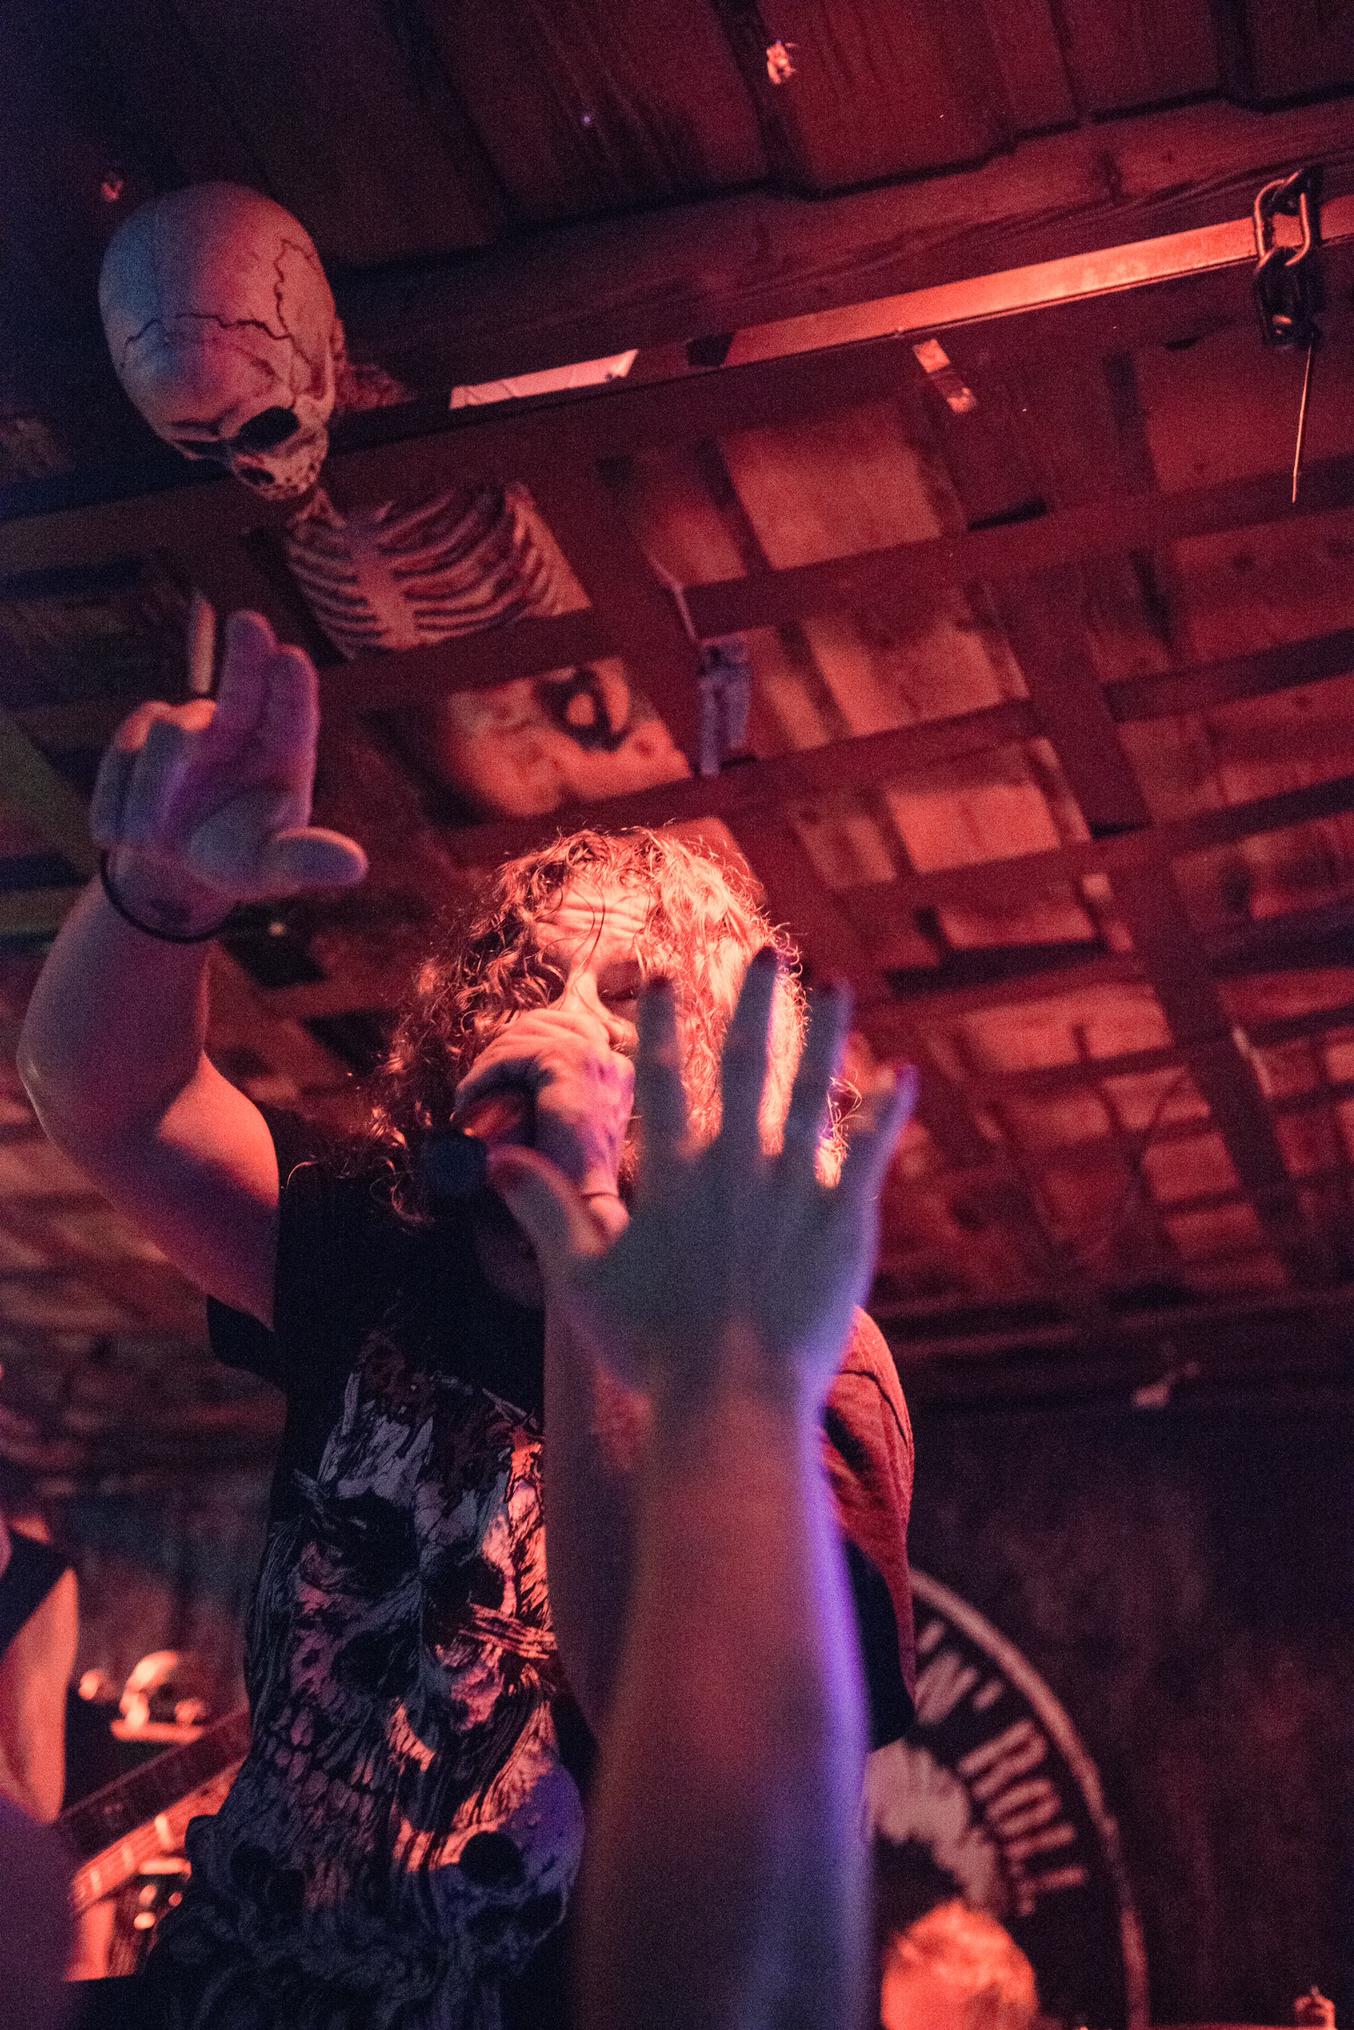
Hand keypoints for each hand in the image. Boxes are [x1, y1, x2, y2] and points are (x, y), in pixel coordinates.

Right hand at [89, 608, 366, 925]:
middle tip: (250, 623)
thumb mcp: (270, 869)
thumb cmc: (237, 858)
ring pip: (170, 733)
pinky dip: (116, 798)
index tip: (291, 660)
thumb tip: (355, 868)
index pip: (293, 713)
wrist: (175, 867)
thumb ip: (305, 861)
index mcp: (284, 751)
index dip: (292, 687)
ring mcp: (189, 726)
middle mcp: (241, 726)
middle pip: (245, 682)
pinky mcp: (138, 736)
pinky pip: (123, 754)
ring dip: (154, 789)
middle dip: (247, 654)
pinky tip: (116, 838)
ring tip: (151, 843)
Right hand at [489, 950, 915, 1407]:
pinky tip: (906, 1073)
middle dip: (757, 1000)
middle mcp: (734, 1163)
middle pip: (746, 1062)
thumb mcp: (580, 1279)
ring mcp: (793, 1187)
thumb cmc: (650, 1347)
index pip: (661, 1078)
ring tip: (839, 988)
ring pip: (814, 1091)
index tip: (663, 975)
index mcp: (672, 1173)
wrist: (731, 1400)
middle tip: (771, 950)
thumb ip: (546, 1210)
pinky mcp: (844, 1220)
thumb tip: (501, 1158)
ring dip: (828, 1035)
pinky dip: (888, 1111)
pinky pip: (870, 1152)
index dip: (659, 1022)